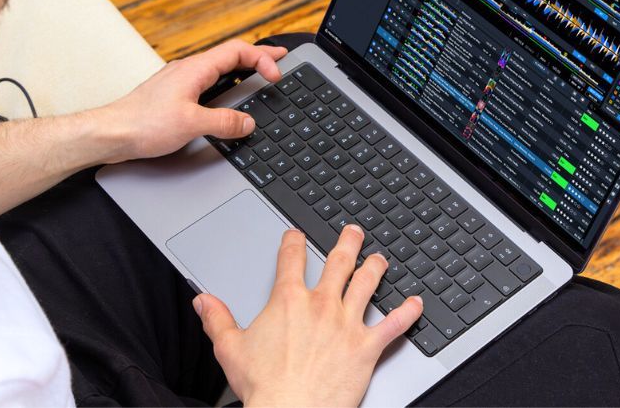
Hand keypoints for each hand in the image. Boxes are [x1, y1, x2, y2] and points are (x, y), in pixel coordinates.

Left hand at [100, 39, 287, 161]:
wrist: (112, 133)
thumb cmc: (143, 124)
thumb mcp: (191, 124)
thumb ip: (224, 122)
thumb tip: (247, 122)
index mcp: (195, 69)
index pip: (237, 51)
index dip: (261, 59)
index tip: (276, 74)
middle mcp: (188, 70)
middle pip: (230, 55)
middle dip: (257, 56)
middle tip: (279, 58)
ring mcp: (180, 82)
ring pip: (218, 68)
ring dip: (241, 68)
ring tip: (259, 72)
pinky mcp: (174, 95)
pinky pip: (207, 82)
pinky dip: (226, 82)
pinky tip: (227, 93)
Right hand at [194, 225, 423, 406]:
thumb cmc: (264, 386)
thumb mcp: (230, 348)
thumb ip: (217, 319)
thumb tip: (204, 300)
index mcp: (288, 301)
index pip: (291, 259)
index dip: (294, 242)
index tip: (297, 235)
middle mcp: (321, 305)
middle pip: (338, 262)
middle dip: (347, 243)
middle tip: (353, 232)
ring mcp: (347, 324)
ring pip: (367, 284)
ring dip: (375, 268)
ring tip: (380, 258)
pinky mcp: (366, 347)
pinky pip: (393, 326)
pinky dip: (408, 313)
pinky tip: (416, 304)